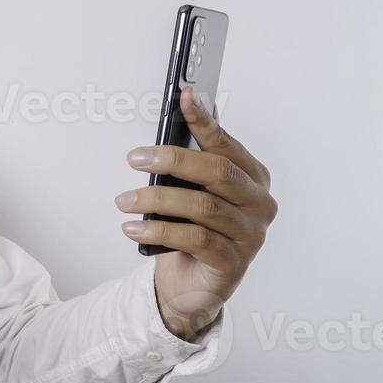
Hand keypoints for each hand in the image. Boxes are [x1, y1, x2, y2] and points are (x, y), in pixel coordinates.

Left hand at [115, 87, 277, 340]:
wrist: (193, 284)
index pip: (227, 144)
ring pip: (204, 207)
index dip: (204, 121)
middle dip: (173, 160)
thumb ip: (196, 155)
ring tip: (124, 201)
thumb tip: (194, 103)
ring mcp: (251, 235)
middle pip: (218, 173)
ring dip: (157, 200)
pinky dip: (160, 231)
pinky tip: (133, 229)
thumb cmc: (193, 228)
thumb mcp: (192, 190)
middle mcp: (259, 204)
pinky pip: (196, 240)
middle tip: (135, 158)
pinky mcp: (234, 263)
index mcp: (253, 177)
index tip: (184, 97)